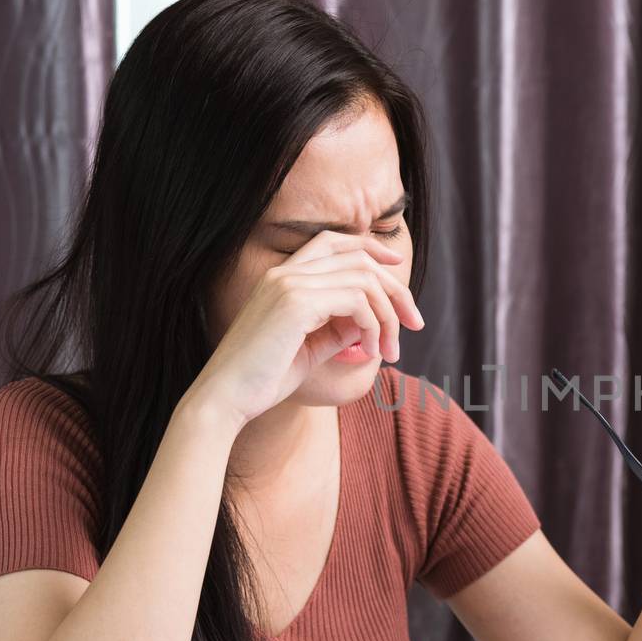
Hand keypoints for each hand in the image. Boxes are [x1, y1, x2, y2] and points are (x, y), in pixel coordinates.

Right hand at [185, 231, 425, 429]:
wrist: (226, 399)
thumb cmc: (265, 379)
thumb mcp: (311, 348)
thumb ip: (339, 329)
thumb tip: (371, 320)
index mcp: (282, 277)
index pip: (333, 241)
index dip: (370, 247)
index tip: (397, 264)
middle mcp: (284, 272)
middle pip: (358, 258)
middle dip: (395, 289)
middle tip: (415, 323)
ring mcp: (288, 284)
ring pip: (363, 280)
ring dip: (388, 316)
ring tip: (390, 351)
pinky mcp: (296, 303)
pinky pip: (356, 301)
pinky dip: (374, 325)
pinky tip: (371, 352)